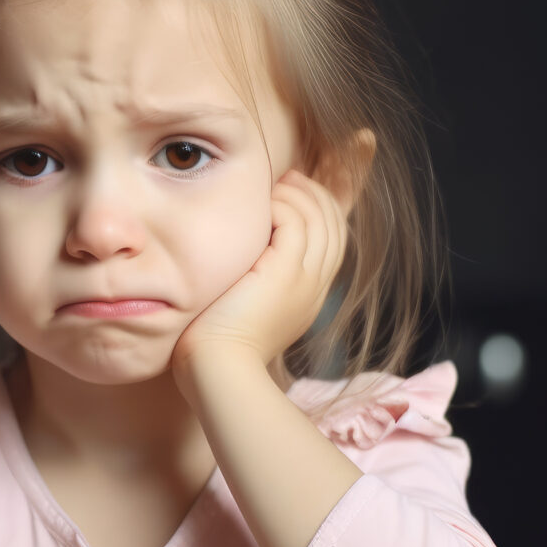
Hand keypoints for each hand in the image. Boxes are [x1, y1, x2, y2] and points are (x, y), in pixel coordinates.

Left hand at [172, 168, 348, 379]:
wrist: (214, 368)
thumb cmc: (213, 342)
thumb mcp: (236, 300)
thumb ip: (247, 274)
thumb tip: (236, 249)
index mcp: (307, 293)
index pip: (333, 238)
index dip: (330, 204)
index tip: (306, 180)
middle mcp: (314, 286)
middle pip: (334, 223)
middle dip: (316, 191)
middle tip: (287, 178)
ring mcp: (305, 281)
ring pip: (320, 218)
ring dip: (297, 194)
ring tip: (273, 186)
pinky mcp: (286, 276)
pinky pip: (297, 224)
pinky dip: (280, 206)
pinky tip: (260, 206)